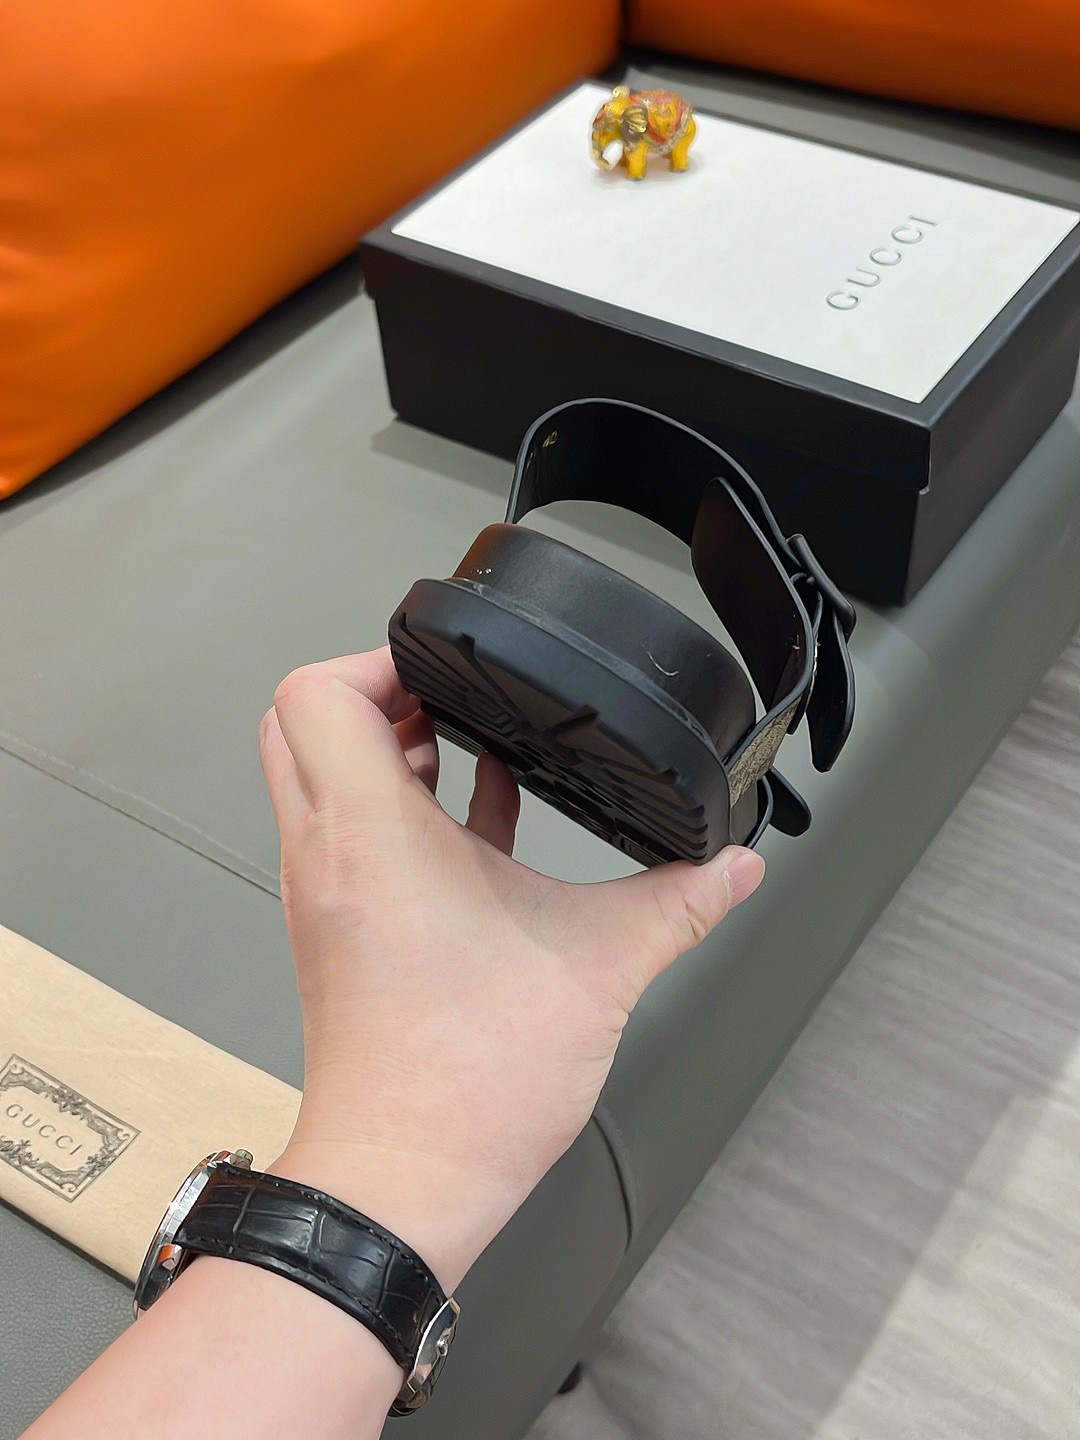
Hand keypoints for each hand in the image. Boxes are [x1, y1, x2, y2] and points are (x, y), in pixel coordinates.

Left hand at [259, 648, 764, 1290]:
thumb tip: (733, 868)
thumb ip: (679, 904)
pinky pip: (348, 831)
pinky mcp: (338, 930)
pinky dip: (396, 805)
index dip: (378, 659)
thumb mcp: (599, 969)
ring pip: (316, 777)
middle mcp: (328, 856)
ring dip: (383, 748)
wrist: (405, 1181)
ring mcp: (325, 894)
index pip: (319, 694)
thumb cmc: (465, 1084)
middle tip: (449, 695)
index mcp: (373, 837)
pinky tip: (475, 820)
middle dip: (374, 693)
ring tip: (466, 744)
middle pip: (300, 724)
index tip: (446, 666)